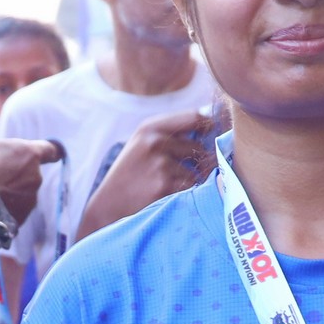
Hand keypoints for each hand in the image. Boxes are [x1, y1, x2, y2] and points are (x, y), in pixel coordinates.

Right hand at [0, 136, 63, 225]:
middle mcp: (36, 177)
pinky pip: (14, 212)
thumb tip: (0, 156)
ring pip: (22, 195)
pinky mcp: (21, 219)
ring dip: (9, 195)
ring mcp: (30, 201)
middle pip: (30, 175)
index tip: (54, 154)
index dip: (51, 152)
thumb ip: (0, 150)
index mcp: (30, 154)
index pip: (51, 150)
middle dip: (16, 177)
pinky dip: (4, 211)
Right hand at [79, 106, 216, 236]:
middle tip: (179, 174)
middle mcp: (155, 142)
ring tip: (166, 186)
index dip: (210, 126)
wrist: (108, 206)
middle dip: (197, 161)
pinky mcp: (165, 186)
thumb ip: (171, 132)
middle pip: (200, 147)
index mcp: (150, 127)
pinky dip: (185, 193)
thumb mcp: (142, 144)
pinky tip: (167, 195)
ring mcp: (160, 164)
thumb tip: (210, 119)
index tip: (215, 135)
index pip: (195, 118)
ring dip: (190, 180)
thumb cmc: (130, 174)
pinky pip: (191, 187)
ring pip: (197, 169)